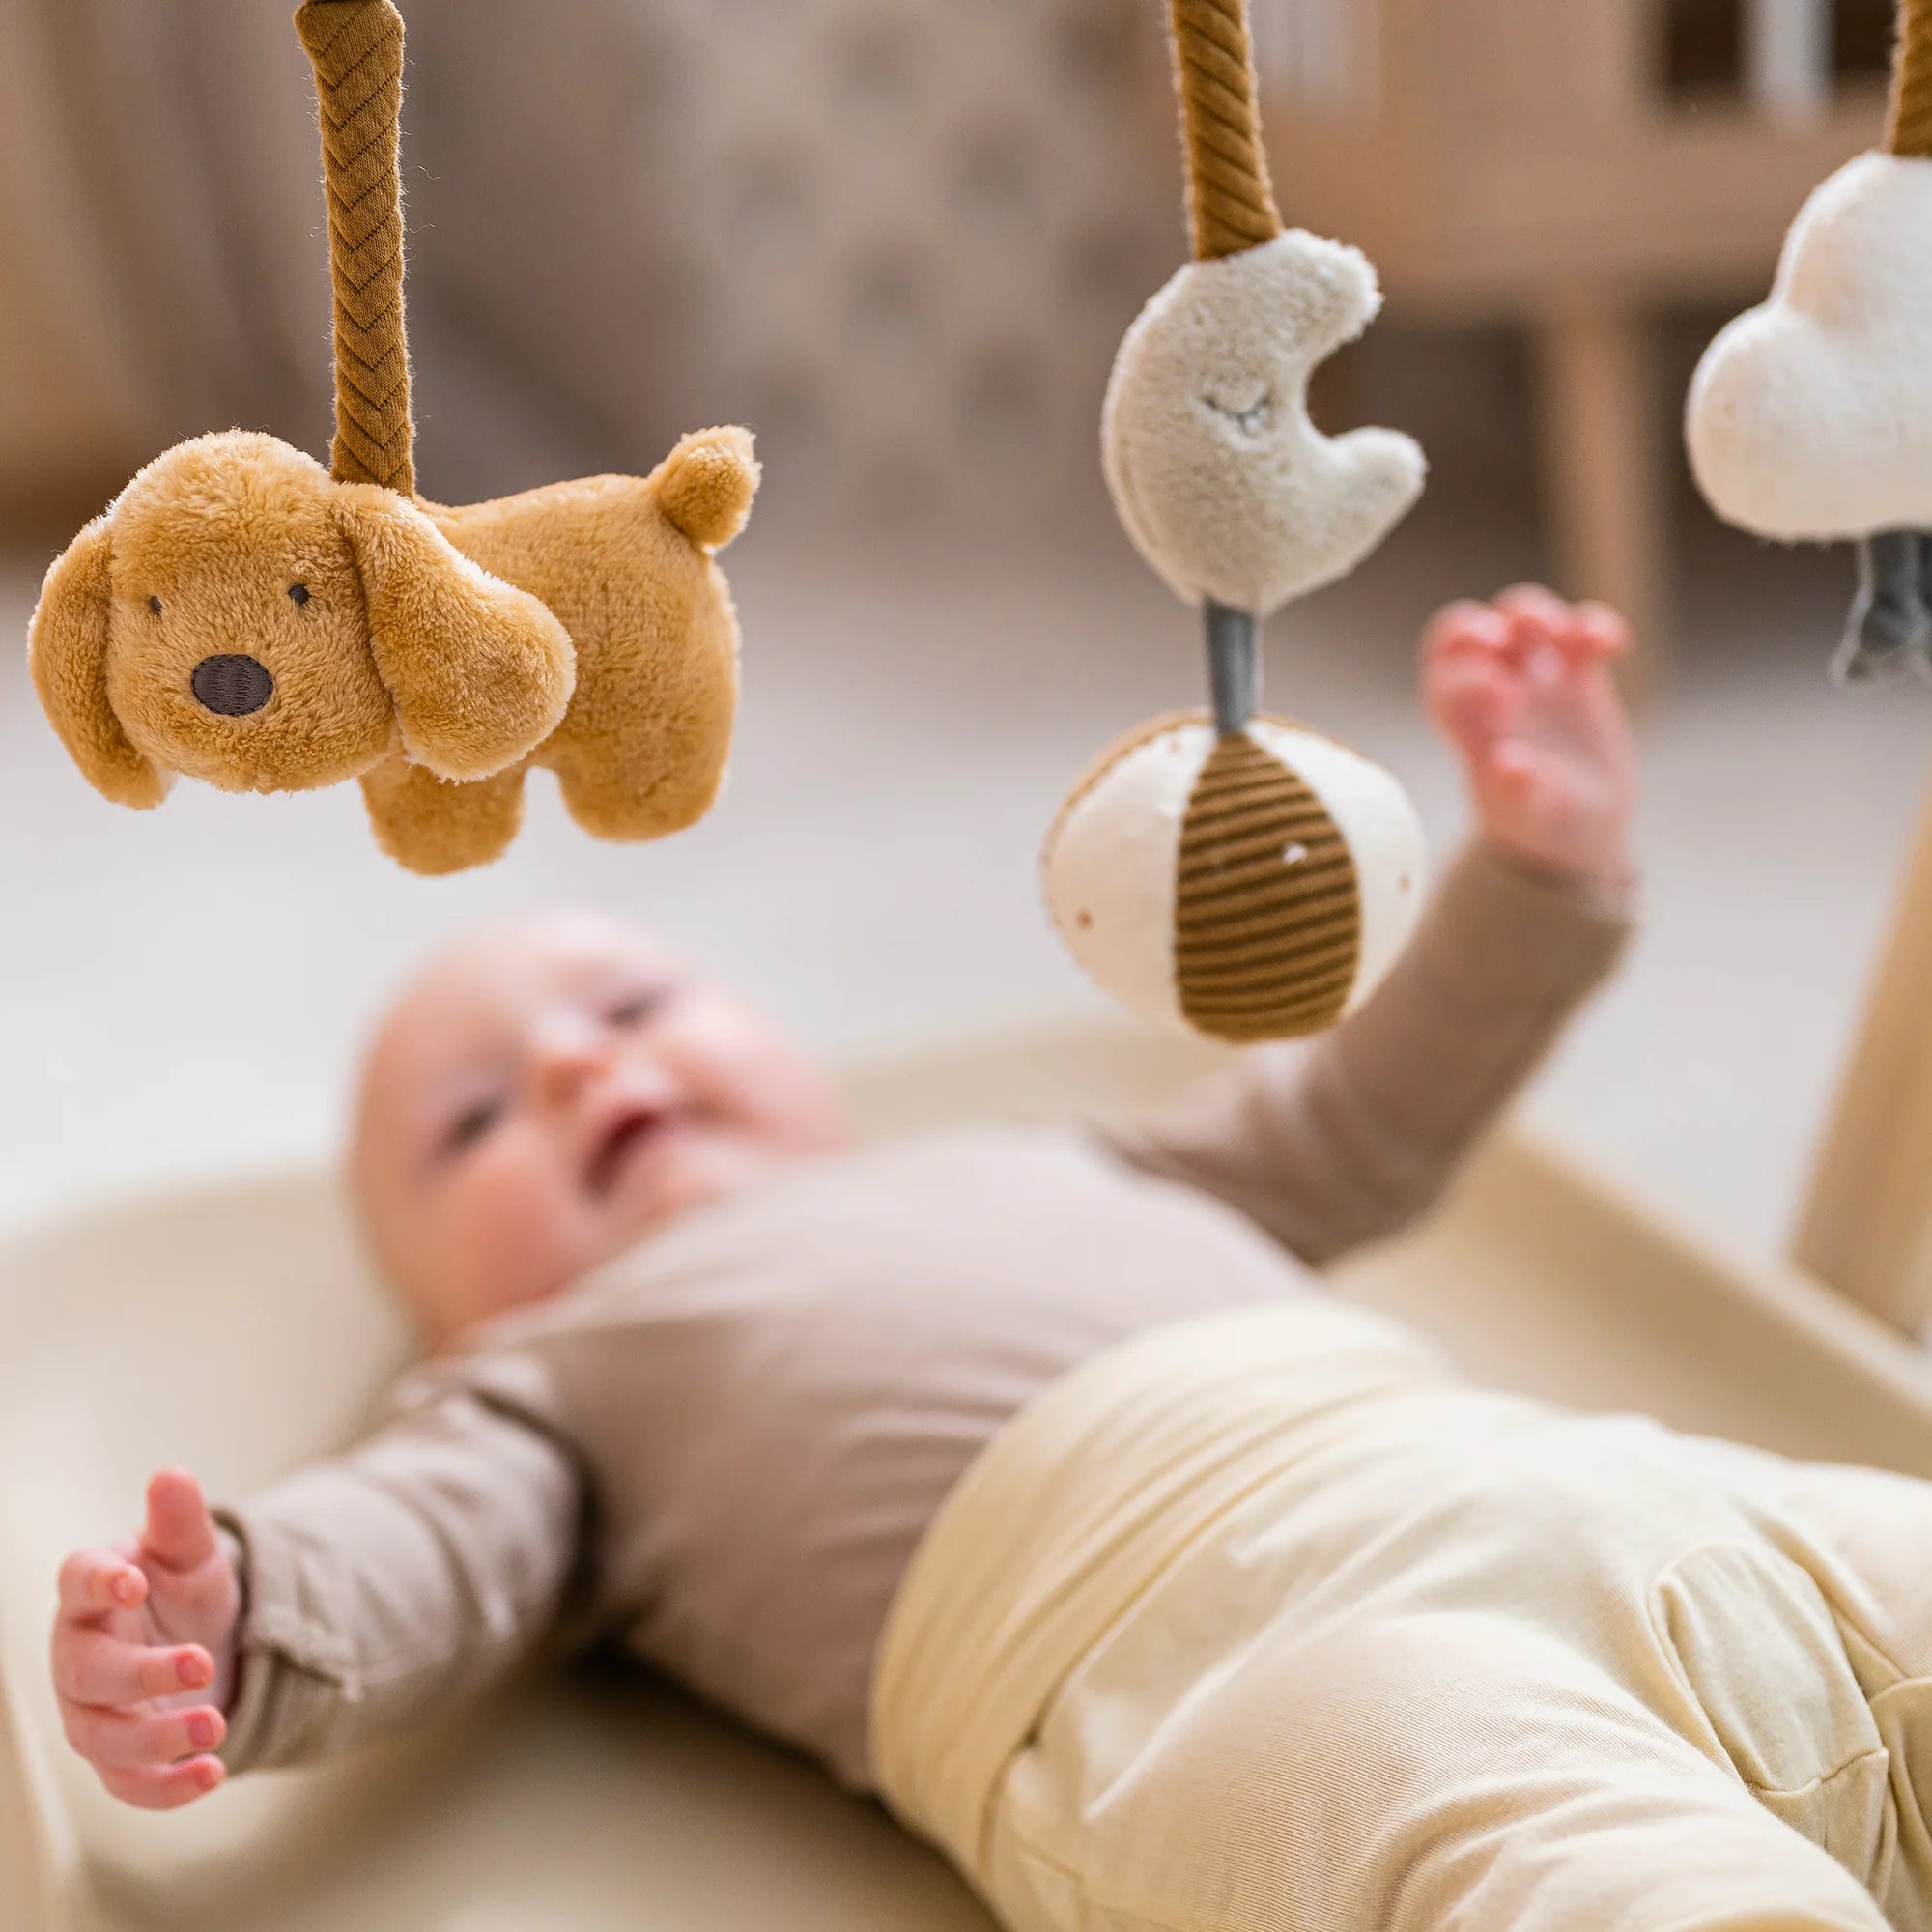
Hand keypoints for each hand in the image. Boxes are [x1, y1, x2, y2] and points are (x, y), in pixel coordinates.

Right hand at [49, 1470, 240, 1809]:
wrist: (203, 1643)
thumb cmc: (180, 1591)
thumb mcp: (191, 1554)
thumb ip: (179, 1522)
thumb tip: (172, 1474)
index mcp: (90, 1595)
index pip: (77, 1583)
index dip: (100, 1581)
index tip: (133, 1579)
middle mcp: (79, 1657)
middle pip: (88, 1673)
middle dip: (141, 1673)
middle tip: (203, 1662)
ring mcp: (93, 1713)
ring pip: (103, 1737)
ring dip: (157, 1738)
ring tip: (215, 1727)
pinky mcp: (119, 1760)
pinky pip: (128, 1784)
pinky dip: (167, 1787)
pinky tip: (214, 1774)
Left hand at [1422, 585, 1636, 887]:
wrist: (1579, 830)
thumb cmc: (1541, 826)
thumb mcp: (1532, 819)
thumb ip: (1519, 793)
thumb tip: (1509, 764)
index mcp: (1467, 726)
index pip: (1445, 682)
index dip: (1467, 678)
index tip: (1504, 699)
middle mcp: (1493, 694)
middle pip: (1465, 635)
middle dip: (1478, 627)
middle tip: (1506, 638)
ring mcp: (1534, 678)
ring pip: (1518, 619)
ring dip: (1534, 612)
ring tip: (1561, 634)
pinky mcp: (1577, 674)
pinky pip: (1579, 632)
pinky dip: (1592, 626)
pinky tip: (1612, 646)